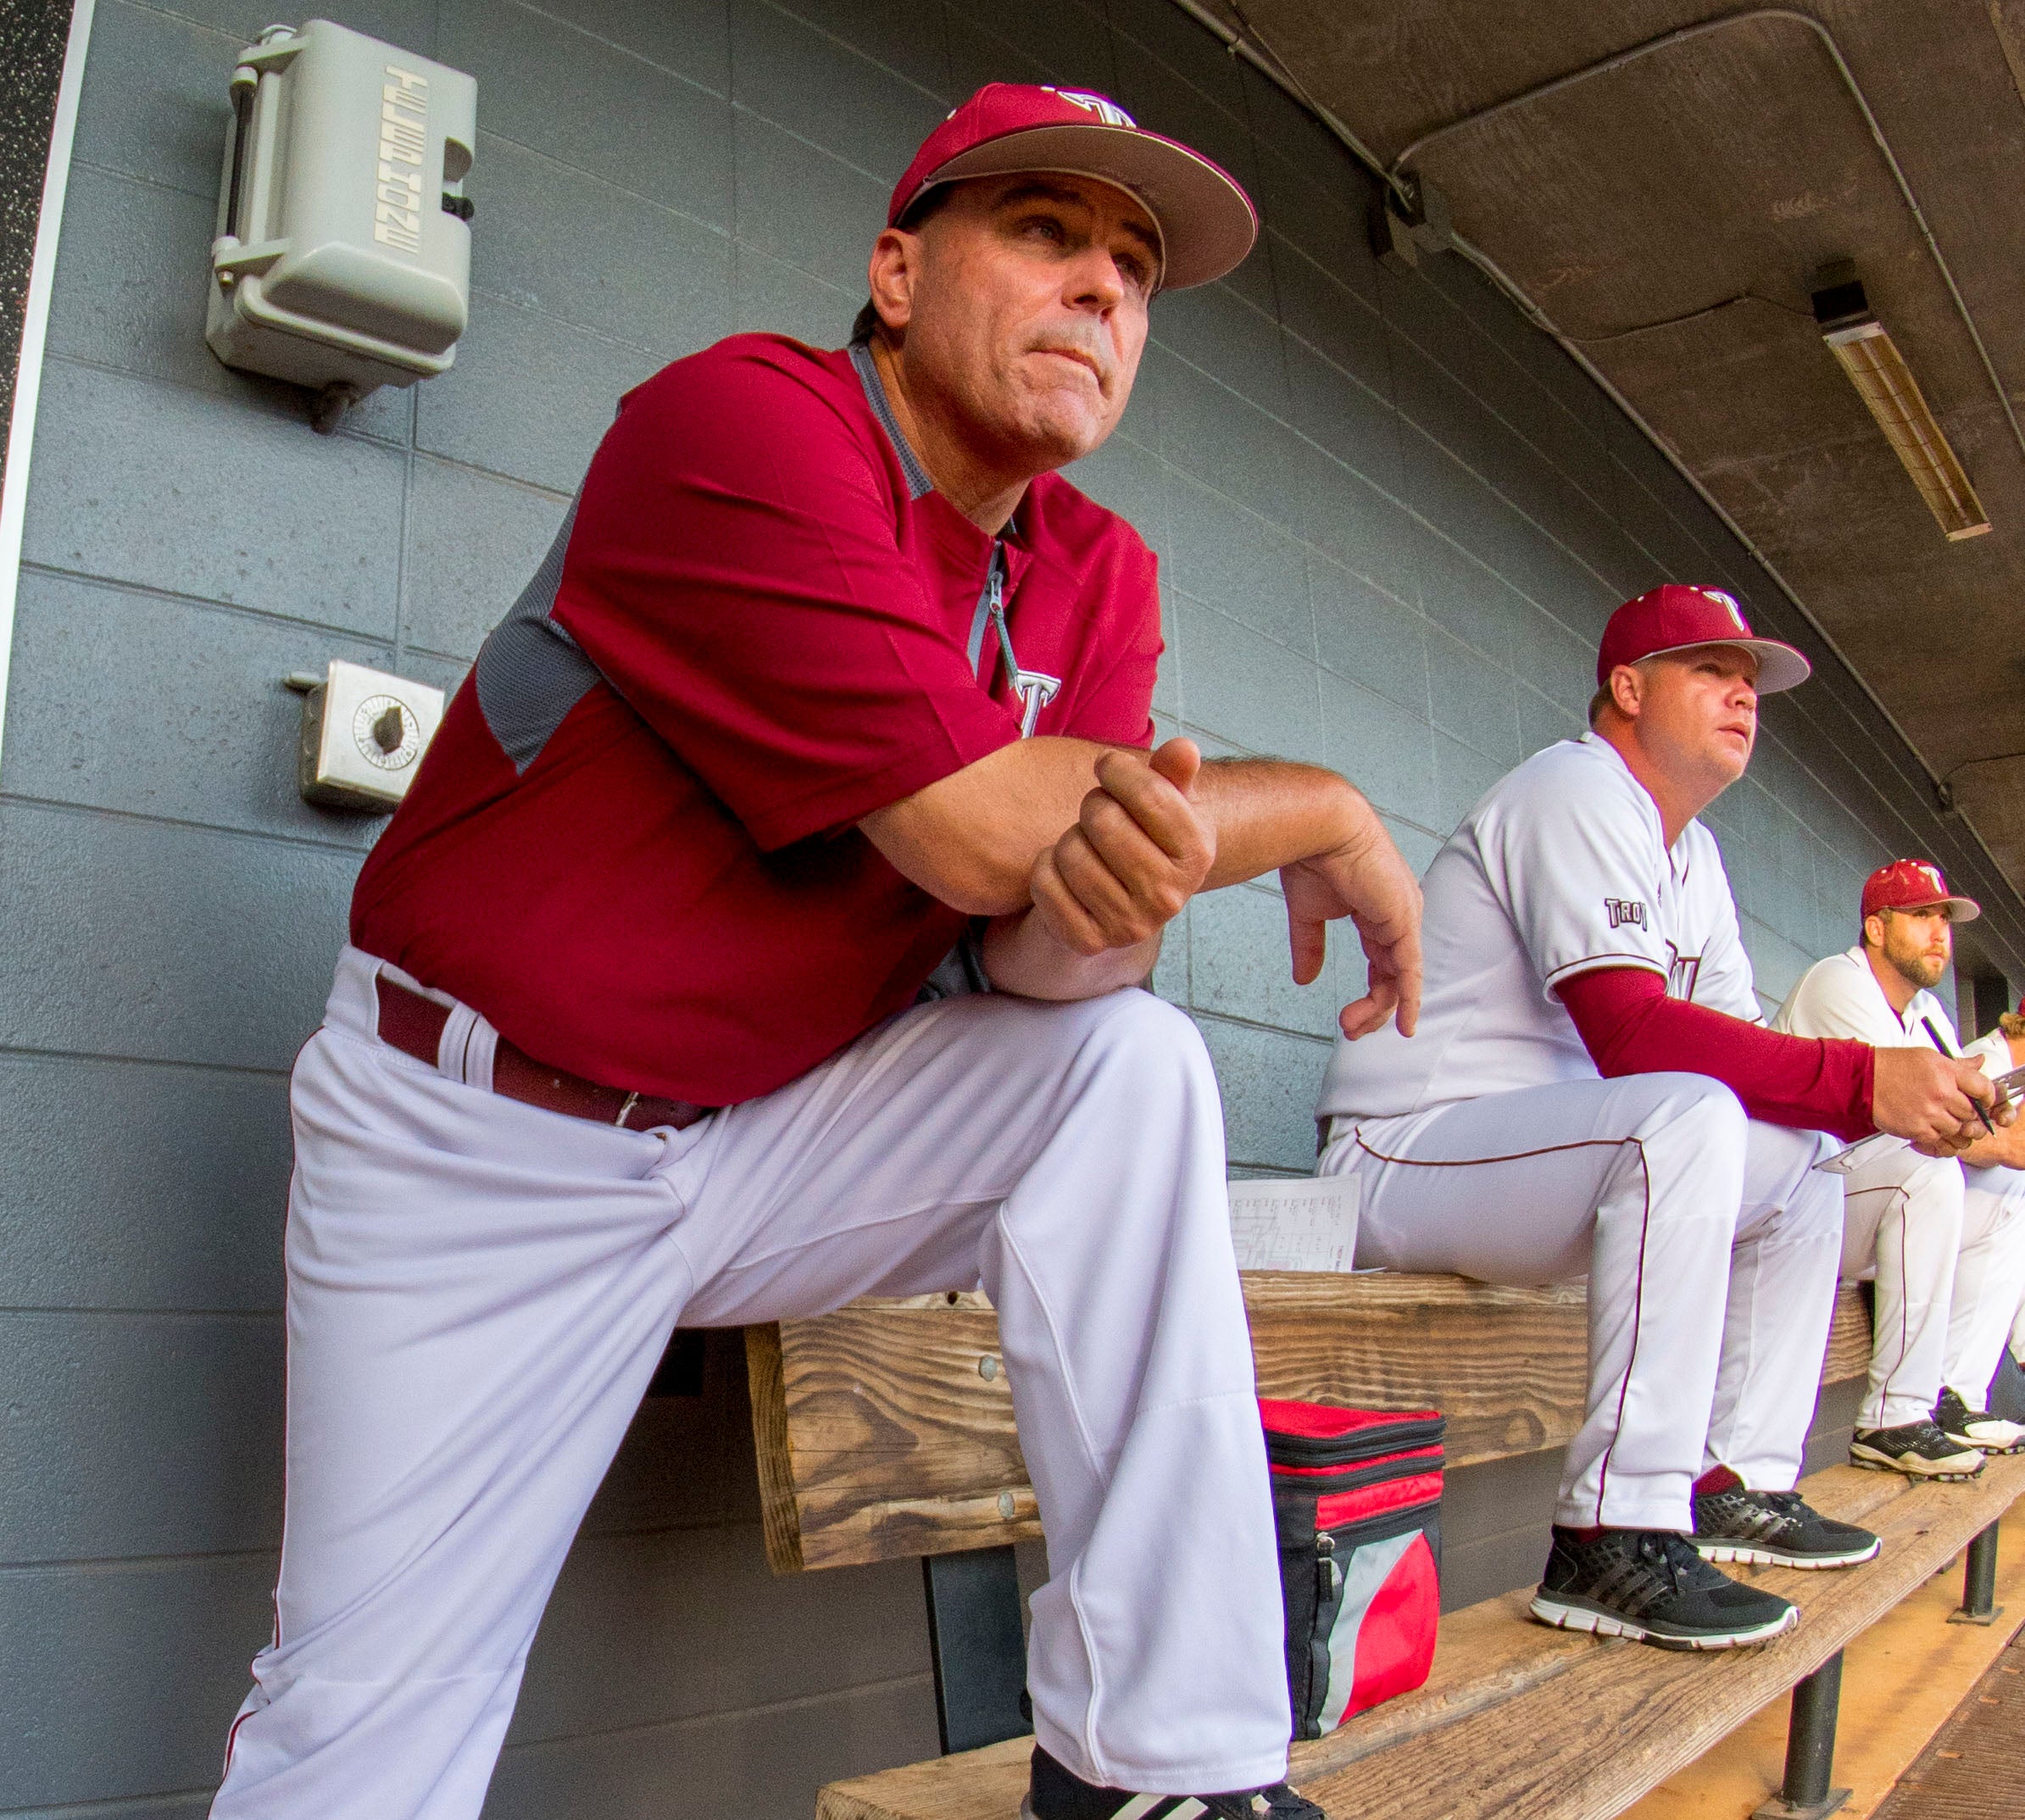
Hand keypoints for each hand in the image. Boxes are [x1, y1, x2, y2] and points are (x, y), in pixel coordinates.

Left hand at [1029, 738, 1214, 954]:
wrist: (1122, 899)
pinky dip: (1045, 868)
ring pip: (1069, 851)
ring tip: (1087, 847)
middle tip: (1100, 816)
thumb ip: (1173, 771)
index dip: (1117, 769)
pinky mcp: (1087, 942)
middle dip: (1094, 806)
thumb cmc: (1142, 836)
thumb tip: (1184, 748)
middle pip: (1103, 820)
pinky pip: (1045, 883)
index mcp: (1197, 854)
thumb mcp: (1165, 800)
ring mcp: (1129, 925)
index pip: (1149, 792)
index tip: (1110, 769)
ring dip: (1069, 839)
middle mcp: (1169, 897)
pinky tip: (1066, 873)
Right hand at [1280, 814, 1423, 1039]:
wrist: (1318, 827)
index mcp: (1378, 912)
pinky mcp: (1404, 920)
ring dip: (1380, 1010)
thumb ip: (1310, 947)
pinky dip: (1410, 999)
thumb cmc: (1312, 856)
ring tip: (1352, 1028)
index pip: (1382, 963)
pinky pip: (1411, 970)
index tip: (1351, 1020)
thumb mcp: (1309, 912)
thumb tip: (1305, 980)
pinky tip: (1405, 1023)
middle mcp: (1398, 917)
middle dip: (1373, 1009)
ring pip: (1399, 979)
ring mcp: (1404, 918)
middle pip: (1393, 976)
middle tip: (1349, 1030)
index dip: (1372, 994)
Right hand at [1872, 1048, 1998, 1154]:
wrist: (1862, 1080)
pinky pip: (1939, 1140)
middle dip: (1965, 1113)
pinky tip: (1927, 1125)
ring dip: (1950, 1126)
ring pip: (1957, 1129)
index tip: (1983, 1100)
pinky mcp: (1917, 1129)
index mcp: (1946, 1072)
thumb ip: (1957, 1064)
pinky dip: (1935, 1136)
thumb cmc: (1891, 1066)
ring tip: (1937, 1117)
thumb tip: (1978, 1063)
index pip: (1984, 1088)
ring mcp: (1930, 1113)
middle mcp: (1941, 1093)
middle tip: (1954, 1109)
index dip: (1987, 1097)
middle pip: (1971, 1113)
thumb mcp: (1928, 1057)